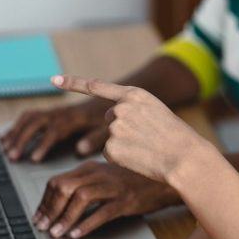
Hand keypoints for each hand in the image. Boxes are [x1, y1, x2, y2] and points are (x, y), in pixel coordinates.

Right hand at [0, 100, 111, 161]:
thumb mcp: (107, 129)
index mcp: (75, 117)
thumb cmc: (111, 118)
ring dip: (16, 132)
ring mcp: (56, 111)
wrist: (114, 98)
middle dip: (23, 139)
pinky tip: (6, 136)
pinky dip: (17, 125)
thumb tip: (79, 150)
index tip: (34, 159)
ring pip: (31, 118)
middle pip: (37, 123)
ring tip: (5, 148)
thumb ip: (95, 139)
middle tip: (12, 157)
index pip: (55, 130)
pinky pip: (30, 116)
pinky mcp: (53, 112)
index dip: (44, 144)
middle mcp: (62, 112)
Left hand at [32, 160, 179, 238]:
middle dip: (49, 209)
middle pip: (64, 187)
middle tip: (42, 226)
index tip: (39, 216)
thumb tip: (61, 199)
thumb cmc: (134, 180)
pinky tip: (77, 234)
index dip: (44, 201)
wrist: (166, 180)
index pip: (58, 180)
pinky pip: (102, 212)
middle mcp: (100, 173)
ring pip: (80, 198)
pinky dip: (86, 224)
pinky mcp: (127, 199)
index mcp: (91, 167)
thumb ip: (86, 183)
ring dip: (65, 218)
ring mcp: (114, 185)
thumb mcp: (106, 176)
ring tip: (56, 232)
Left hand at [51, 75, 215, 183]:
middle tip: (147, 137)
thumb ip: (133, 108)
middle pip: (109, 119)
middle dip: (123, 128)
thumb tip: (110, 116)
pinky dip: (123, 158)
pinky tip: (139, 158)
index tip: (54, 79)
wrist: (184, 158)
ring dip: (124, 144)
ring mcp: (114, 128)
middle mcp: (120, 108)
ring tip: (147, 148)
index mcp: (134, 94)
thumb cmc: (176, 136)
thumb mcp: (156, 110)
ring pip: (110, 137)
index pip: (97, 86)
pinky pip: (110, 154)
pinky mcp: (110, 148)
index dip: (73, 83)